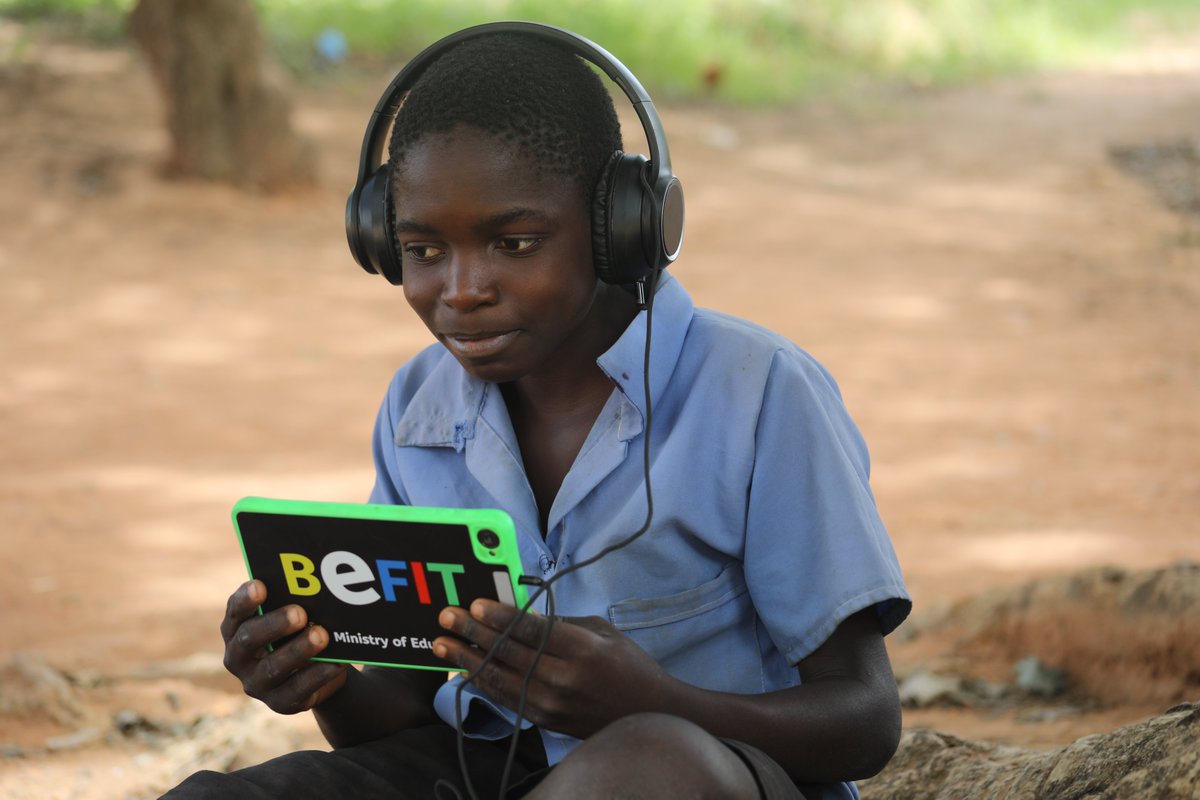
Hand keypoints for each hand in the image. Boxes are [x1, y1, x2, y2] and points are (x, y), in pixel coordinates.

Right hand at [220, 580, 348, 713]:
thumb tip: (315, 589)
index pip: (235, 612)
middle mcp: (238, 658)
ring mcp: (257, 683)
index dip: (245, 599)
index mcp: (236, 630)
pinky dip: (318, 675)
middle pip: (249, 639)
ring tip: (322, 635)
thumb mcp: (294, 617)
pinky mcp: (280, 703)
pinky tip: (336, 663)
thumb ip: (294, 603)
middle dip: (275, 624)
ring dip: (298, 650)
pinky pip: (298, 689)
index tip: (260, 585)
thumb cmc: (301, 631)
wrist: (320, 671)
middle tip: (300, 613)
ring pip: (273, 668)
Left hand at [433, 599, 676, 737]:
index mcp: (582, 650)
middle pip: (509, 652)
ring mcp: (552, 703)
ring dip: (467, 659)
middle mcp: (564, 678)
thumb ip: (561, 624)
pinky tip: (463, 671)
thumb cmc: (628, 666)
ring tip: (442, 644)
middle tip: (447, 616)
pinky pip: (505, 698)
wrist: (647, 714)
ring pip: (500, 678)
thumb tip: (523, 614)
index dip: (500, 616)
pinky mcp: (545, 719)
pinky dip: (481, 683)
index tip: (474, 604)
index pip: (532, 630)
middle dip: (473, 632)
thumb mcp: (601, 632)